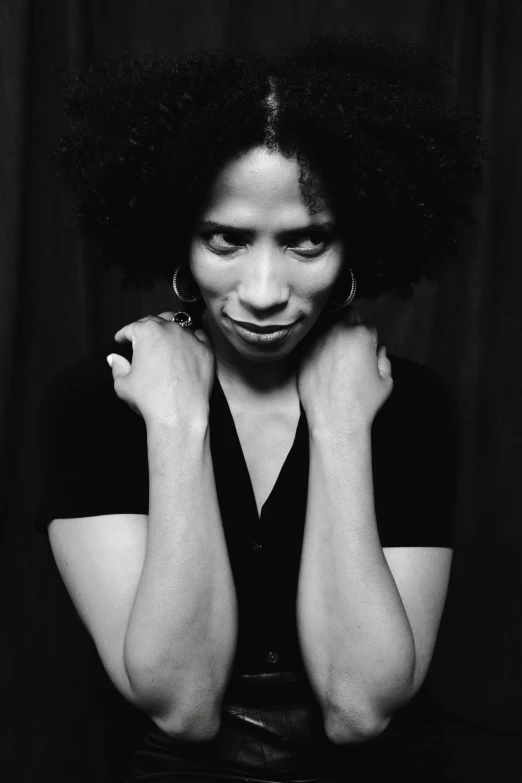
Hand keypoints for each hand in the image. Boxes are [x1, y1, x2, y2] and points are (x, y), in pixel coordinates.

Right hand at [107, 311, 213, 426]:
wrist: (179, 414)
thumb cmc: (149, 399)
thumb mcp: (123, 384)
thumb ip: (118, 367)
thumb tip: (114, 359)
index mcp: (146, 332)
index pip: (131, 328)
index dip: (123, 334)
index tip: (120, 339)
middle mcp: (169, 329)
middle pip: (155, 321)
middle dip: (145, 328)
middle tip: (140, 338)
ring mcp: (190, 338)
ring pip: (178, 324)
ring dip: (168, 329)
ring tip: (164, 338)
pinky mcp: (205, 350)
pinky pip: (198, 336)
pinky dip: (192, 337)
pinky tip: (187, 343)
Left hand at [297, 307, 392, 434]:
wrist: (335, 421)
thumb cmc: (362, 404)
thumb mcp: (386, 381)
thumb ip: (384, 360)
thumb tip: (378, 351)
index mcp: (361, 335)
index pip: (367, 325)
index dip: (368, 339)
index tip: (366, 351)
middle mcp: (338, 332)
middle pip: (346, 315)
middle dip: (351, 326)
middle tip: (351, 346)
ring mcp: (318, 341)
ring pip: (327, 326)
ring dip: (333, 335)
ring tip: (336, 357)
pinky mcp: (303, 353)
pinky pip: (312, 342)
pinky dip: (318, 348)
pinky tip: (323, 365)